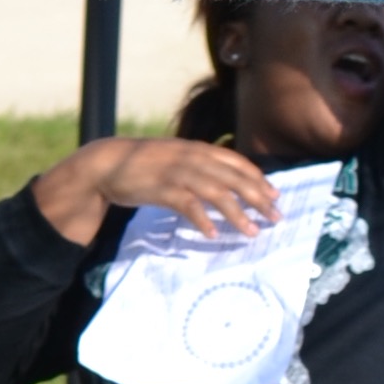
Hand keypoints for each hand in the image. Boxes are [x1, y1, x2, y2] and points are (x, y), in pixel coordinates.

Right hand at [31, 132, 279, 248]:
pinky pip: (188, 205)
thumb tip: (225, 181)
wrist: (106, 164)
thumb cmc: (145, 164)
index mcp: (197, 149)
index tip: (275, 195)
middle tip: (276, 217)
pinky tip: (213, 234)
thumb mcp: (177, 158)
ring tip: (252, 232)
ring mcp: (177, 173)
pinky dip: (202, 220)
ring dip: (237, 213)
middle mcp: (192, 158)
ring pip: (216, 192)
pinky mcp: (161, 188)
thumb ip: (200, 166)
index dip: (258, 178)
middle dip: (258, 198)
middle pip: (233, 178)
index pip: (236, 162)